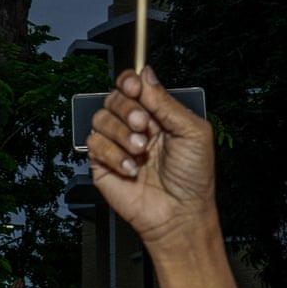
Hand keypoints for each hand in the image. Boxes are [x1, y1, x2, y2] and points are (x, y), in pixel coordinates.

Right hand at [87, 69, 217, 251]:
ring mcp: (117, 144)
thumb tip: (146, 74)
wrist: (180, 214)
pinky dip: (113, 155)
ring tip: (140, 150)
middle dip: (127, 109)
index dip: (129, 82)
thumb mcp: (192, 132)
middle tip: (143, 125)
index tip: (134, 87)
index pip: (133, 86)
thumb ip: (166, 102)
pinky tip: (131, 168)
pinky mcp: (102, 164)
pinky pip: (94, 144)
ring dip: (120, 133)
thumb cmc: (193, 178)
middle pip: (114, 98)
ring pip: (100, 118)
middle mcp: (135, 126)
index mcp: (157, 114)